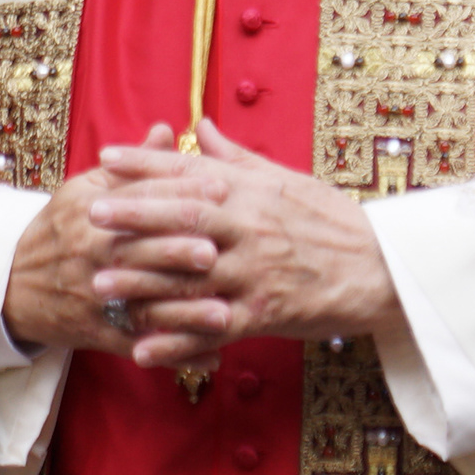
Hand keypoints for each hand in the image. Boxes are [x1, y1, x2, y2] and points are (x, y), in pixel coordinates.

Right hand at [0, 145, 218, 357]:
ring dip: (185, 312)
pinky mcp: (100, 333)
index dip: (182, 192)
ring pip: (144, 305)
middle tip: (217, 250)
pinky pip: (142, 346)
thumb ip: (131, 167)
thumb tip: (167, 131)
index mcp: (92, 212)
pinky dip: (176, 354)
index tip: (221, 188)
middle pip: (141, 251)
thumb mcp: (84, 190)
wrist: (14, 284)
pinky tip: (211, 357)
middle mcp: (93, 254)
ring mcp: (96, 297)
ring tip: (224, 312)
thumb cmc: (60, 230)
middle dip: (178, 252)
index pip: (141, 198)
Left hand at [77, 120, 409, 372]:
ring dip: (142, 281)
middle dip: (134, 214)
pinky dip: (176, 341)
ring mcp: (255, 272)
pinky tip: (142, 349)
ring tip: (100, 283)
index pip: (192, 171)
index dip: (147, 162)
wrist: (383, 269)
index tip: (107, 156)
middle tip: (91, 212)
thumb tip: (203, 125)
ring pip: (189, 276)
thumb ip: (236, 158)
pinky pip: (212, 329)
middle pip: (183, 218)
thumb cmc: (331, 221)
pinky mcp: (265, 314)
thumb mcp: (286, 179)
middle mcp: (249, 226)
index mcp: (251, 191)